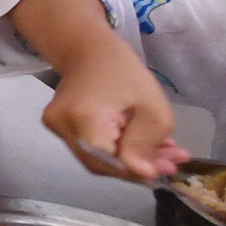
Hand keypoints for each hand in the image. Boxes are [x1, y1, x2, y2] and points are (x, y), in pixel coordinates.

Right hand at [43, 44, 188, 179]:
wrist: (87, 51)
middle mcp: (61, 126)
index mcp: (84, 117)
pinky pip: (89, 150)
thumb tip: (143, 174)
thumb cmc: (123, 72)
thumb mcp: (152, 106)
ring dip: (129, 160)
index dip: (138, 169)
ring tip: (160, 151)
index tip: (169, 167)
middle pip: (101, 163)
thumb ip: (147, 142)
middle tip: (171, 161)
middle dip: (138, 166)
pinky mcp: (56, 128)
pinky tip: (138, 144)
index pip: (109, 160)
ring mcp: (55, 128)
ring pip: (95, 159)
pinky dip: (116, 151)